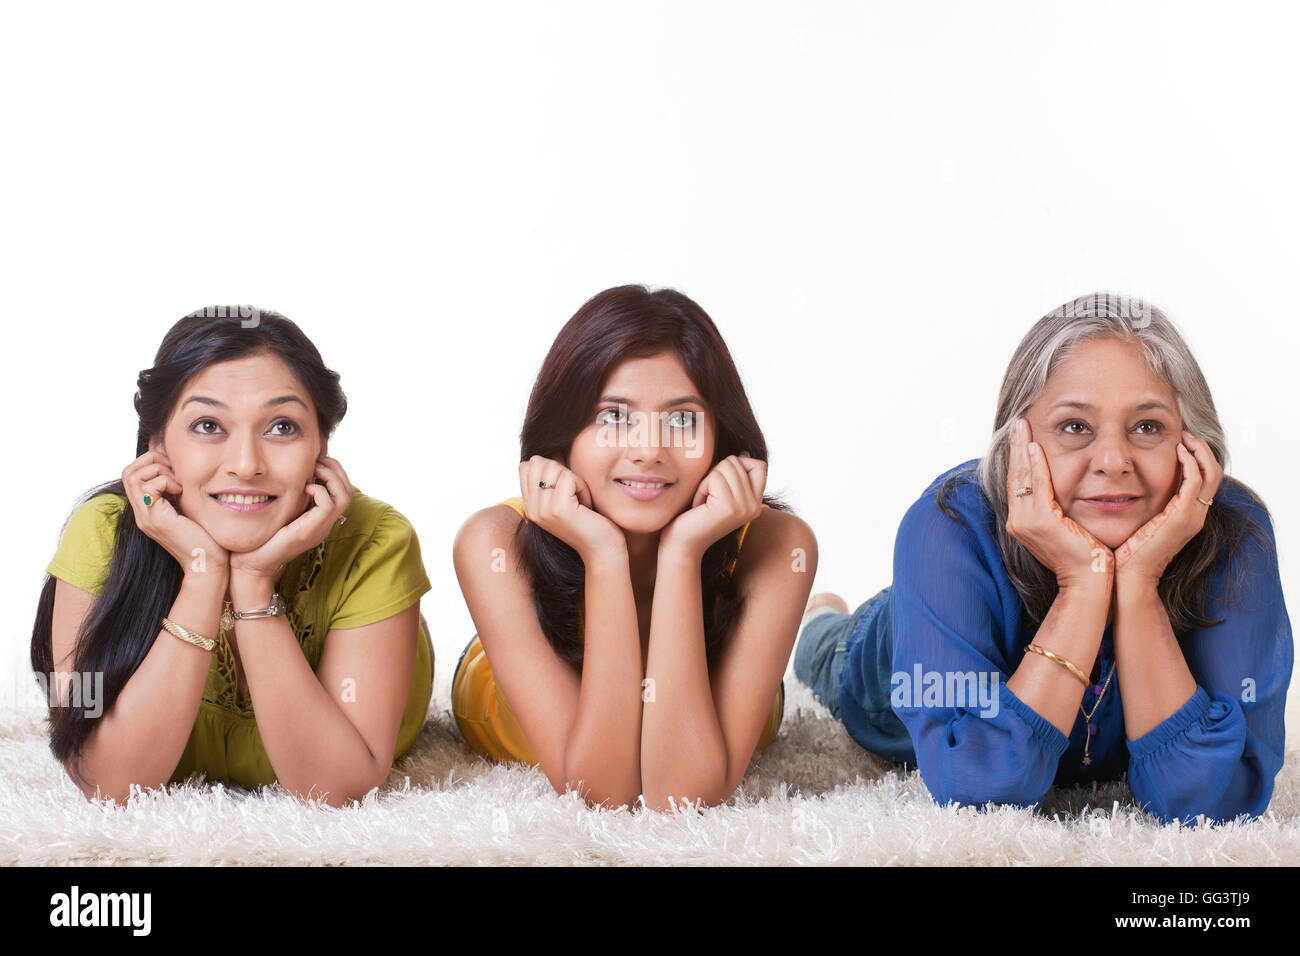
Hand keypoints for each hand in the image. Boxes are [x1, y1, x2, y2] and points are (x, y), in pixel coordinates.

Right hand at [122, 448, 227, 577]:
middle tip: (174, 471)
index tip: (174, 469)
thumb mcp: (187, 508)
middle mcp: (142, 513)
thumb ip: (177, 493)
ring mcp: (146, 517)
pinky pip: (150, 487)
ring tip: (177, 484)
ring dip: (158, 470)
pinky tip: (180, 492)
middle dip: (151, 461)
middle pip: (127, 472)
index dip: (150, 463)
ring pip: (133, 476)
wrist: (207, 563)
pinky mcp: (157, 519)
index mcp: (147, 510)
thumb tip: (179, 469)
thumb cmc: (204, 537)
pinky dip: (166, 481)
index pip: (131, 476)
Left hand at [228, 456, 353, 586]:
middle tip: (318, 459)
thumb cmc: (260, 538)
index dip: (334, 471)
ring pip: (344, 496)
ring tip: (315, 468)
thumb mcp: (278, 510)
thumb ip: (288, 496)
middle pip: (348, 491)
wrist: (251, 564)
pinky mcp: (311, 531)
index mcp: (319, 519)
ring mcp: (320, 528)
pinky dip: (319, 490)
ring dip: (331, 476)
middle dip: (336, 469)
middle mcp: (324, 523)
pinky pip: (329, 505)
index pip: (342, 490)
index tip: (317, 459)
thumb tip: (290, 471)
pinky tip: (304, 487)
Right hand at [518, 456, 623, 561]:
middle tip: (575, 495)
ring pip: (554, 468)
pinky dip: (582, 487)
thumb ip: (552, 479)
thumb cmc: (589, 521)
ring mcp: (542, 509)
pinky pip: (570, 477)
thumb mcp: (564, 498)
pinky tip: (586, 505)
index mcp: (529, 506)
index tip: (566, 490)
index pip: (527, 466)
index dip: (551, 468)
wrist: (602, 550)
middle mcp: (531, 508)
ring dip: (574, 479)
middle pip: (540, 463)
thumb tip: (552, 450)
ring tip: (581, 501)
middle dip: (563, 471)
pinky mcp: (558, 509)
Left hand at [658, 455, 765, 560]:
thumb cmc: (696, 515)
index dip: (737, 465)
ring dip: (707, 480)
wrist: (682, 544)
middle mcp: (755, 506)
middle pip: (737, 462)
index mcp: (756, 503)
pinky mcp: (729, 507)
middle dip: (715, 474)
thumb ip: (734, 476)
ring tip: (704, 501)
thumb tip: (742, 454)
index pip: (759, 465)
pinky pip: (714, 477)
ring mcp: (744, 507)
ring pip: (726, 466)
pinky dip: (701, 487)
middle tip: (708, 498)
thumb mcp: (721, 492)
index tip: (720, 485)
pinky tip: (699, 506)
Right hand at [1005, 419, 1112, 588]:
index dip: (1018, 458)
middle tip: (1019, 422)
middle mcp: (1018, 522)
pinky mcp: (1041, 522)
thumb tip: (1062, 493)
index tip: (1022, 435)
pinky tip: (1035, 447)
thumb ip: (1058, 510)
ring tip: (1023, 426)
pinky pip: (1037, 486)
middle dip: (1016, 447)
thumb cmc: (1085, 558)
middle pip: (1015, 476)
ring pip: (1022, 477)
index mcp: (1022, 523)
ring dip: (1022, 449)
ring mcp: (1026, 523)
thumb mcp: (1067, 529)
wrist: (1090, 582)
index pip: (1018, 483)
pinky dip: (1035, 465)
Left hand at [1114, 431, 1222, 585]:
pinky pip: (1194, 482)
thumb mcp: (1140, 523)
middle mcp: (1196, 516)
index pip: (1204, 481)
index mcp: (1188, 517)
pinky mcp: (1182, 517)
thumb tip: (1126, 489)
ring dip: (1198, 451)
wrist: (1130, 577)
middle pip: (1213, 473)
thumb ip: (1143, 506)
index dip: (1197, 459)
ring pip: (1210, 474)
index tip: (1181, 442)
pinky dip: (1190, 463)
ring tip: (1184, 437)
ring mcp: (1192, 517)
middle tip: (1186, 433)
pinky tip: (1178, 451)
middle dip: (1202, 450)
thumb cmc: (1127, 554)